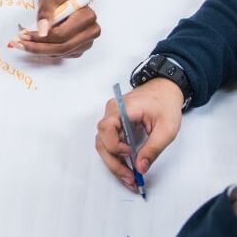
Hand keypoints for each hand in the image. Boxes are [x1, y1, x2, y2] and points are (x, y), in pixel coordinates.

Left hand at [16, 0, 100, 56]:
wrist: (67, 1)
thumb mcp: (49, 0)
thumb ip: (45, 14)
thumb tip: (42, 32)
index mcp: (87, 17)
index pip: (62, 34)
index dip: (41, 37)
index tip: (23, 35)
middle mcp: (91, 31)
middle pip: (63, 47)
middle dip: (39, 47)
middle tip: (20, 44)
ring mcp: (87, 42)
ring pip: (61, 53)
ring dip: (41, 51)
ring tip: (24, 44)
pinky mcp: (80, 49)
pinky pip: (62, 55)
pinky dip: (47, 52)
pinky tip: (36, 45)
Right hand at [95, 77, 183, 191]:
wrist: (166, 89)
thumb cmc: (166, 104)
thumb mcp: (166, 129)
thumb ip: (152, 149)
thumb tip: (141, 167)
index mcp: (122, 108)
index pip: (106, 128)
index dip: (114, 146)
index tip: (130, 155)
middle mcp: (112, 112)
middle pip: (101, 140)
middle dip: (114, 162)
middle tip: (130, 179)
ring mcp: (112, 118)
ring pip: (103, 143)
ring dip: (114, 162)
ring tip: (129, 177)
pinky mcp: (116, 124)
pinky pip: (110, 142)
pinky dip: (116, 156)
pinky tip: (126, 167)